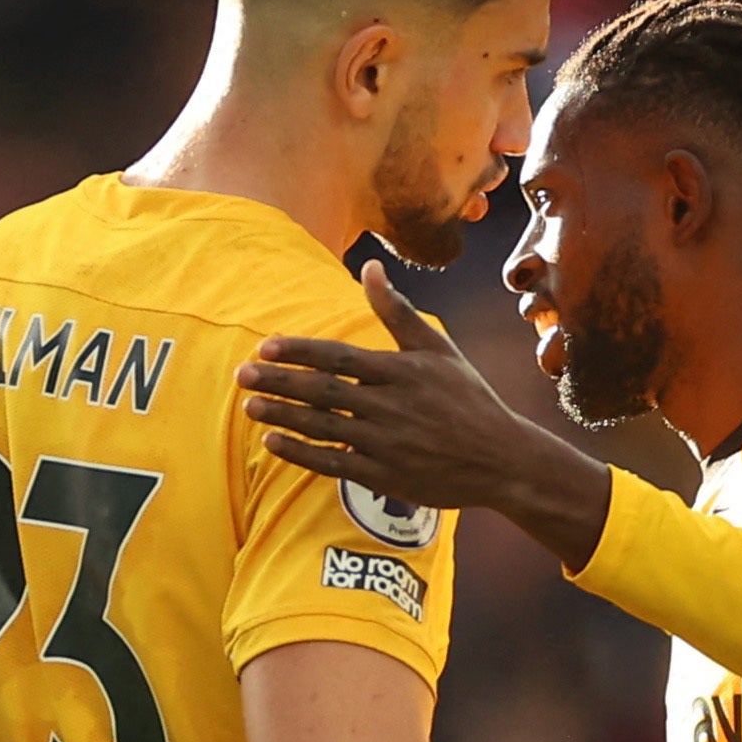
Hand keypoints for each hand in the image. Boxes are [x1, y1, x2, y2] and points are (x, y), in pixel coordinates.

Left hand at [237, 263, 601, 561]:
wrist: (501, 459)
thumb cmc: (466, 398)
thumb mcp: (436, 349)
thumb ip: (397, 311)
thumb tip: (370, 266)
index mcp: (401, 371)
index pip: (339, 358)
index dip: (300, 353)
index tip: (265, 347)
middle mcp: (390, 406)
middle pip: (323, 392)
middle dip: (279, 382)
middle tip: (241, 374)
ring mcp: (385, 443)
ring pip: (322, 426)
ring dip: (282, 415)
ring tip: (248, 404)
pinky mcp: (382, 475)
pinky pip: (332, 463)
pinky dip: (300, 452)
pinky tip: (272, 440)